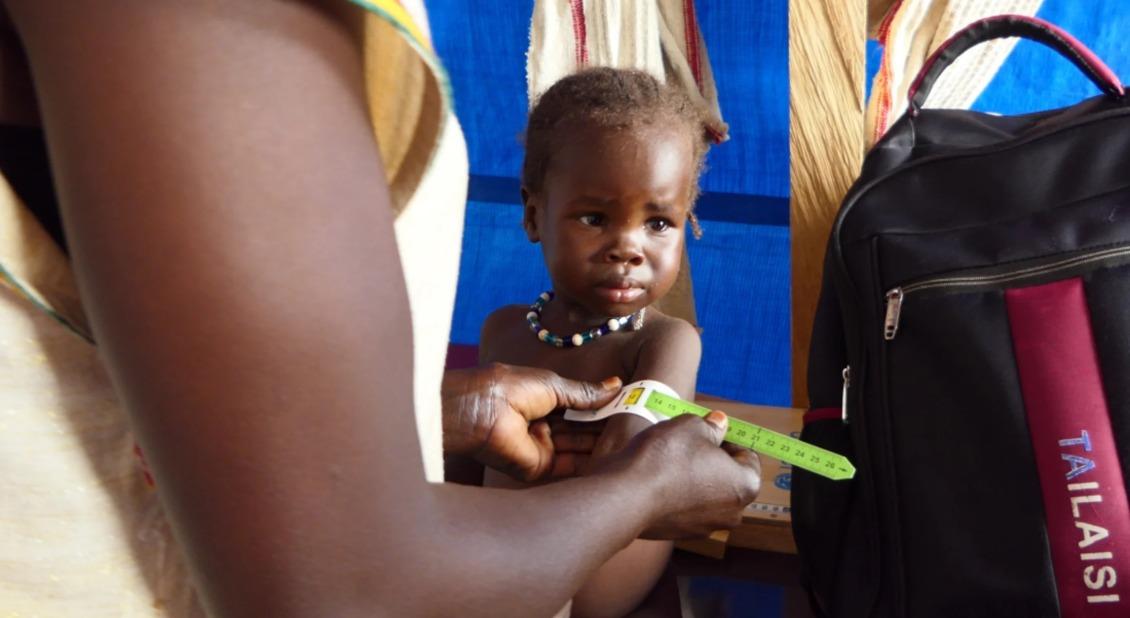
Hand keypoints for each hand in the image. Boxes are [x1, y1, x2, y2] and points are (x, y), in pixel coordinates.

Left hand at [442, 363, 620, 480]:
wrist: (481, 412)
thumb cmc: (510, 388)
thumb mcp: (554, 385)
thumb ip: (584, 392)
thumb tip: (616, 386)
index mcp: (543, 401)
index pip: (580, 406)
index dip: (604, 405)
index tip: (631, 404)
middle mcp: (543, 425)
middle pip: (582, 428)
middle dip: (607, 425)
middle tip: (639, 422)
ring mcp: (542, 447)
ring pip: (579, 446)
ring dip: (603, 442)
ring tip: (636, 435)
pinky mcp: (540, 468)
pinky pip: (571, 466)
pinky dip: (592, 460)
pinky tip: (617, 453)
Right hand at [591, 412, 761, 539]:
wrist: (626, 495)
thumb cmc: (666, 457)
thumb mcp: (692, 426)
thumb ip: (711, 426)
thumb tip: (718, 424)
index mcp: (745, 485)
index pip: (748, 456)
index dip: (729, 438)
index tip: (709, 429)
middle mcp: (732, 513)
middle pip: (728, 478)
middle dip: (712, 459)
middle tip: (689, 442)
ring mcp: (705, 527)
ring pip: (706, 493)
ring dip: (694, 477)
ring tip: (669, 460)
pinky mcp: (680, 534)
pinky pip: (685, 507)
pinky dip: (677, 494)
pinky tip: (658, 479)